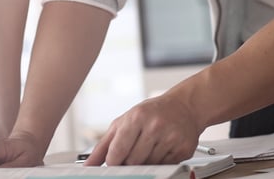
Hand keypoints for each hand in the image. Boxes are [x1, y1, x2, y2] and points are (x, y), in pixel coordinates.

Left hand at [85, 94, 201, 165]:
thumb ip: (104, 145)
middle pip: (132, 162)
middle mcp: (155, 126)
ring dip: (145, 162)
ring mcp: (171, 138)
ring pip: (148, 166)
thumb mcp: (124, 121)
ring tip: (149, 147)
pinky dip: (160, 162)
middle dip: (129, 162)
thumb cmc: (151, 113)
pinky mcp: (183, 148)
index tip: (114, 162)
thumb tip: (89, 165)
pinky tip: (161, 148)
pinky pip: (164, 167)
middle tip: (133, 152)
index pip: (117, 152)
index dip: (113, 162)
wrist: (184, 106)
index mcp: (137, 117)